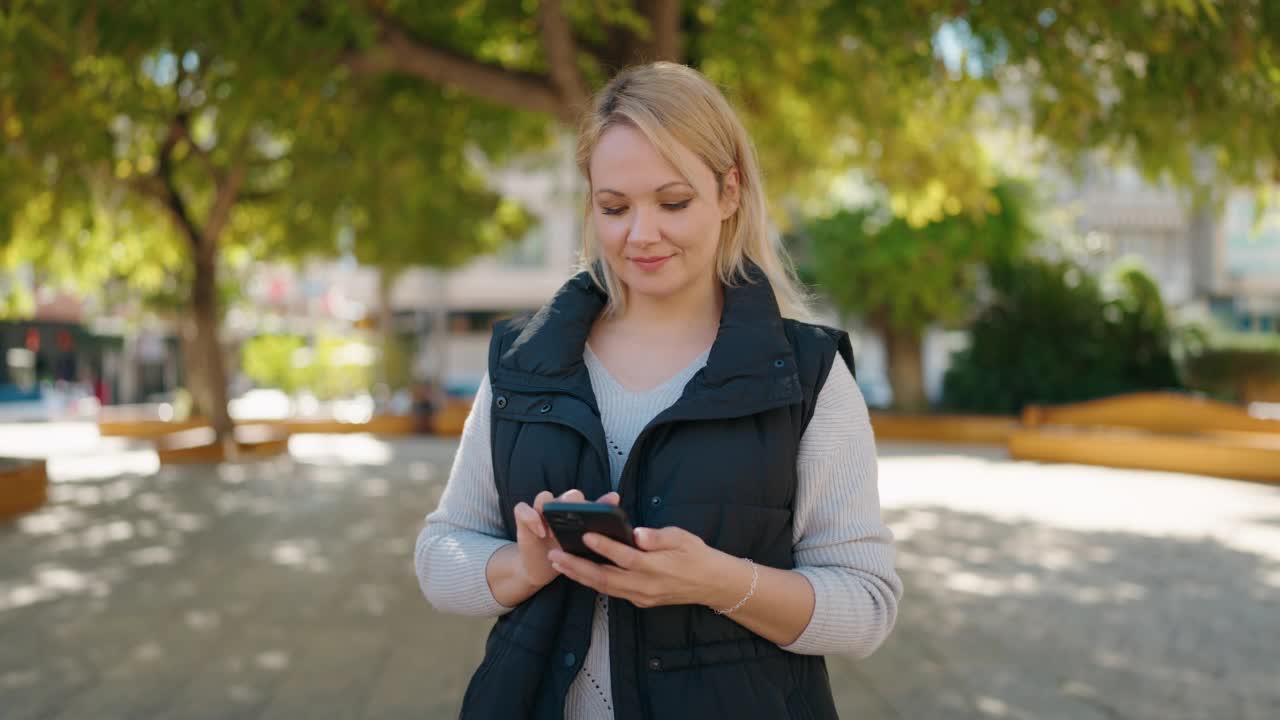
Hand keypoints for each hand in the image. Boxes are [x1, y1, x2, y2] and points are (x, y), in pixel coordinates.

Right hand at [512, 489, 619, 591]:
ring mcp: (541, 512)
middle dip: (574, 501)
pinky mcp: (524, 520)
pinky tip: (541, 531)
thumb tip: (617, 507)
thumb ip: (598, 530)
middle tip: (578, 514)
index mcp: (577, 513)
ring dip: (551, 508)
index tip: (613, 502)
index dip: (600, 500)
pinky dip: (530, 516)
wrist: (542, 567)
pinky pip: (522, 509)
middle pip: (568, 495)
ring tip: (554, 528)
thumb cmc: (566, 553)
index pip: (592, 502)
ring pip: (544, 497)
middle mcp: (560, 508)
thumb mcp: (584, 546)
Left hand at [548, 525, 724, 608]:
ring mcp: (642, 596)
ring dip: (579, 577)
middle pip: (605, 578)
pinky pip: (612, 592)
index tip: (586, 535)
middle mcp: (646, 586)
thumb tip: (636, 533)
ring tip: (558, 564)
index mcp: (656, 567)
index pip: (625, 557)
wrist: (712, 584)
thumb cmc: (696, 555)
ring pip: (605, 588)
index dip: (604, 547)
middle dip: (577, 567)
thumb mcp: (682, 538)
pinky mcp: (641, 601)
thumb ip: (658, 536)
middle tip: (554, 556)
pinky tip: (580, 573)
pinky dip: (593, 583)